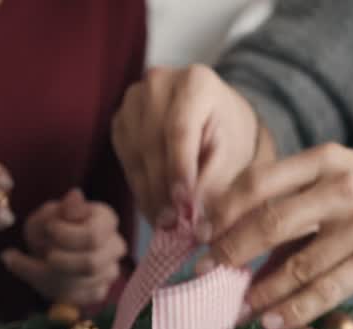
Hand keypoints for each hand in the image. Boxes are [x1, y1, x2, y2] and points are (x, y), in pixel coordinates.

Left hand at [2, 189, 127, 305]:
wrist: (45, 250)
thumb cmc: (49, 229)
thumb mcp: (45, 215)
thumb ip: (58, 209)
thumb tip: (75, 196)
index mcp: (106, 219)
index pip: (93, 236)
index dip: (66, 236)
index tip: (49, 229)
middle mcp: (116, 246)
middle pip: (91, 264)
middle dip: (59, 262)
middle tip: (44, 253)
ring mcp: (111, 271)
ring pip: (82, 284)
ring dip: (52, 276)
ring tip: (37, 263)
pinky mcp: (100, 292)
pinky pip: (77, 298)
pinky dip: (54, 290)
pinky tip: (43, 276)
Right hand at [111, 65, 259, 224]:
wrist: (213, 119)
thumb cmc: (227, 136)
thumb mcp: (232, 156)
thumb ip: (213, 182)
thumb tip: (192, 216)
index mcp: (196, 81)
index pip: (180, 129)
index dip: (179, 170)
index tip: (183, 206)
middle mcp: (159, 82)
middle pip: (153, 142)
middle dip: (162, 188)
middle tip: (173, 224)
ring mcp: (134, 99)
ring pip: (135, 153)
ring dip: (149, 192)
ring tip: (165, 222)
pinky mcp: (120, 120)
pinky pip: (126, 159)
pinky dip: (140, 186)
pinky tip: (155, 206)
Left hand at [201, 144, 352, 328]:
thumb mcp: (343, 177)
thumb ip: (297, 204)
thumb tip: (242, 248)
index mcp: (324, 160)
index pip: (257, 183)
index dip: (222, 211)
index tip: (198, 235)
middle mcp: (340, 188)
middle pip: (267, 223)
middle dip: (228, 252)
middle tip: (203, 274)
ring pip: (293, 266)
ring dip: (258, 293)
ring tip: (236, 310)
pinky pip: (324, 290)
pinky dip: (293, 311)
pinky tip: (273, 323)